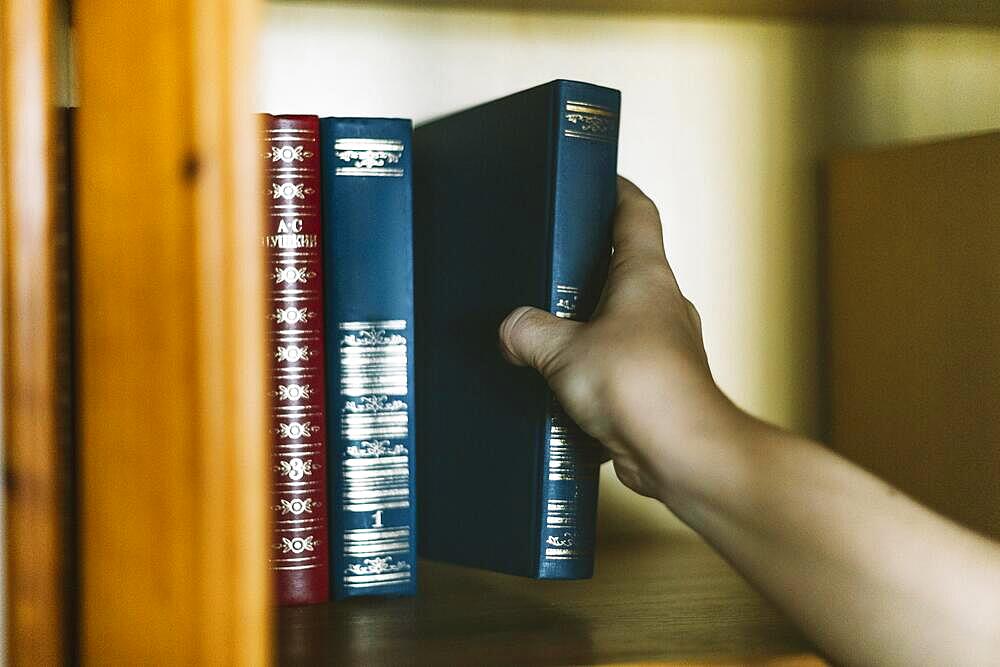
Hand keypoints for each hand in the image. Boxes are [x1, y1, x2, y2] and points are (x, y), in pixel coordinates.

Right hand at [499, 177, 743, 500]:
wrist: (680, 452)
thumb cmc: (642, 388)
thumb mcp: (564, 351)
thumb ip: (530, 332)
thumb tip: (512, 328)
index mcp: (646, 276)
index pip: (637, 213)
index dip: (617, 190)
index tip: (598, 180)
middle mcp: (662, 306)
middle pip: (627, 268)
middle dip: (589, 265)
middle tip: (550, 262)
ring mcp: (664, 347)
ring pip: (621, 321)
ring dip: (589, 324)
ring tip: (547, 330)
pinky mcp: (656, 386)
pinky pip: (619, 366)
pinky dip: (593, 370)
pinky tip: (563, 384)